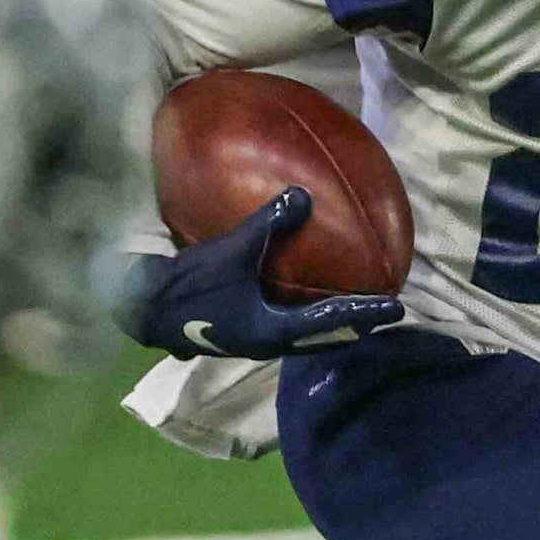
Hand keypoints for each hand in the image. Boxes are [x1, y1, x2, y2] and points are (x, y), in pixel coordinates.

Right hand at [111, 188, 402, 359]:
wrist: (143, 308)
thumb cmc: (190, 284)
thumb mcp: (232, 249)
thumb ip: (269, 224)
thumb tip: (304, 195)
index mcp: (272, 331)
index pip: (331, 322)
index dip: (364, 313)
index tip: (396, 309)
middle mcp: (268, 344)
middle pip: (323, 340)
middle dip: (354, 327)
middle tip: (384, 315)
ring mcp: (252, 342)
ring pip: (303, 339)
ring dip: (329, 327)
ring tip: (353, 312)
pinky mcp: (238, 333)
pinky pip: (282, 328)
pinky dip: (302, 318)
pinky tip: (300, 300)